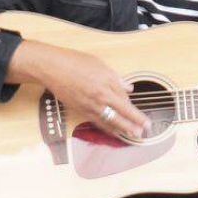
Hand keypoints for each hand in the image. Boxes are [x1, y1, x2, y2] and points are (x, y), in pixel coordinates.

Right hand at [11, 40, 147, 138]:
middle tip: (143, 134)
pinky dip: (106, 128)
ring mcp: (89, 105)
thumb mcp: (100, 65)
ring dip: (121, 130)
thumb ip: (116, 78)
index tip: (146, 121)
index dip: (136, 114)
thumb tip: (128, 88)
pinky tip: (113, 132)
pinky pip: (96, 122)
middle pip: (120, 115)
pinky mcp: (79, 110)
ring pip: (108, 121)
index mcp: (106, 84)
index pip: (126, 103)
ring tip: (132, 136)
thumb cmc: (75, 62)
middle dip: (133, 126)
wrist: (51, 67)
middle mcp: (99, 97)